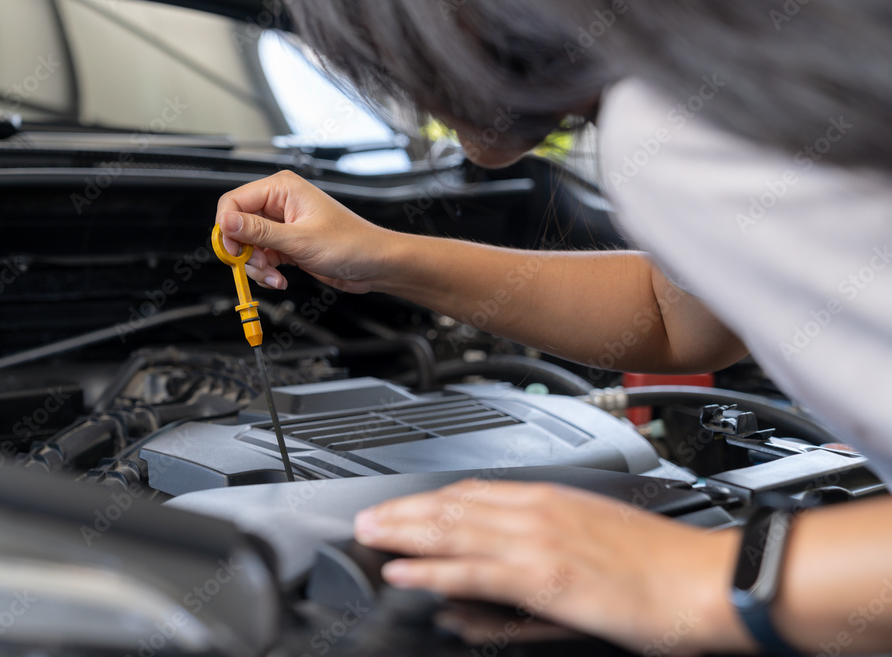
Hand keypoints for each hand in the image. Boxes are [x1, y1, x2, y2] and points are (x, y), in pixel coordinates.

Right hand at [215, 170, 397, 292]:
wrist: (375, 264)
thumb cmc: (351, 244)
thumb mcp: (300, 240)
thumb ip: (260, 231)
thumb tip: (227, 222)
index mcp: (282, 188)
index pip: (233, 201)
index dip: (227, 227)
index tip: (232, 251)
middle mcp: (279, 203)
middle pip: (238, 225)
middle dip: (244, 252)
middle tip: (256, 266)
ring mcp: (282, 225)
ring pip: (248, 245)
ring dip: (256, 266)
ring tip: (274, 276)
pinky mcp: (287, 244)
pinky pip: (262, 258)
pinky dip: (266, 272)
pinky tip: (280, 279)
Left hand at [353, 480, 754, 654]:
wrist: (706, 579)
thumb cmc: (662, 564)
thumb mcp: (596, 543)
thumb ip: (545, 548)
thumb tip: (507, 560)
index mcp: (552, 499)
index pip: (475, 492)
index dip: (431, 500)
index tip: (403, 506)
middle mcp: (539, 512)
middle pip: (453, 506)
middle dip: (402, 513)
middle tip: (364, 521)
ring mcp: (538, 542)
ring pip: (453, 532)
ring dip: (403, 534)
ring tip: (369, 539)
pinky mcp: (543, 577)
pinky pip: (473, 571)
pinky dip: (432, 571)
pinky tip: (405, 573)